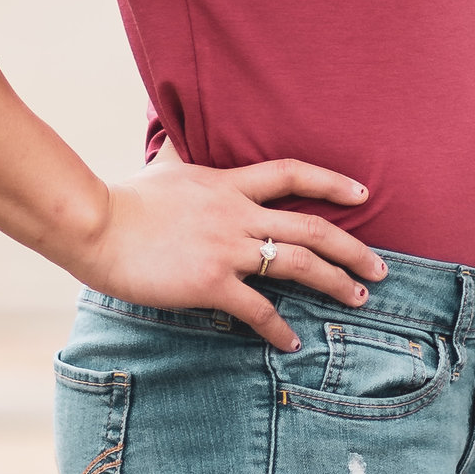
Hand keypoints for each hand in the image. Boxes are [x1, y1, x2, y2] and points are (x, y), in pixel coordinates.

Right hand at [79, 158, 385, 350]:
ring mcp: (227, 248)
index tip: (361, 194)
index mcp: (227, 184)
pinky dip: (280, 328)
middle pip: (310, 226)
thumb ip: (174, 152)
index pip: (291, 173)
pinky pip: (258, 308)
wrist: (94, 224)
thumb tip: (167, 131)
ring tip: (357, 299)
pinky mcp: (210, 282)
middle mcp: (236, 213)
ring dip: (334, 282)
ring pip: (298, 263)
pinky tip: (293, 342)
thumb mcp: (160, 168)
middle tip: (380, 269)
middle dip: (352, 248)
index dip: (331, 181)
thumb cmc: (122, 200)